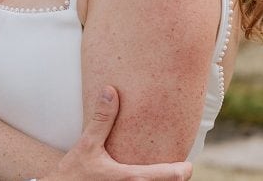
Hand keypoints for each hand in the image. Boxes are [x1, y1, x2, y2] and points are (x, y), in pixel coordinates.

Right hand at [41, 87, 192, 180]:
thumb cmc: (73, 173)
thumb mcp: (87, 144)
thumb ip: (102, 119)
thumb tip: (110, 90)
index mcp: (132, 177)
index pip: (170, 176)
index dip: (183, 170)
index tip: (188, 164)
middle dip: (171, 178)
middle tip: (175, 166)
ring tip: (159, 172)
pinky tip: (139, 177)